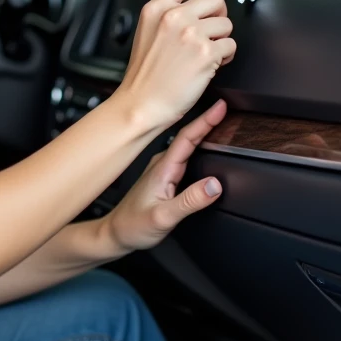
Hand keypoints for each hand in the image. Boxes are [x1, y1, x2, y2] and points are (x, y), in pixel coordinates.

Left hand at [104, 100, 227, 252]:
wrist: (115, 234)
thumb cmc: (133, 226)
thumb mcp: (164, 217)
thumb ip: (190, 201)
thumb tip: (214, 185)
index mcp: (163, 168)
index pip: (187, 137)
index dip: (205, 120)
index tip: (221, 106)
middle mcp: (162, 164)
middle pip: (188, 136)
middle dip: (207, 120)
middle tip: (225, 107)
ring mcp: (162, 170)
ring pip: (186, 145)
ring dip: (202, 131)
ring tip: (219, 121)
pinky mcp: (164, 177)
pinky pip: (184, 155)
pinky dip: (197, 146)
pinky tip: (203, 146)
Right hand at [114, 0, 235, 131]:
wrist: (141, 104)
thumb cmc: (144, 76)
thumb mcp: (147, 32)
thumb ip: (168, 14)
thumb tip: (198, 5)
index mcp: (157, 8)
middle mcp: (174, 17)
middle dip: (219, 15)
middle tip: (212, 30)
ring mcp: (190, 34)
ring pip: (226, 24)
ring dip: (222, 38)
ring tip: (207, 52)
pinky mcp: (205, 53)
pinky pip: (231, 45)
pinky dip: (226, 56)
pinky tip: (211, 64)